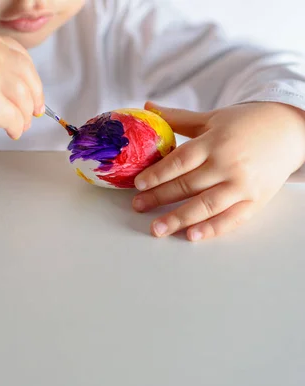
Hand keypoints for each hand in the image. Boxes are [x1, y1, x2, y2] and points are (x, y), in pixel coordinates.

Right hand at [0, 30, 43, 149]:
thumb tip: (21, 88)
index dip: (31, 78)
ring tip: (19, 125)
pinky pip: (14, 118)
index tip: (34, 92)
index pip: (21, 56)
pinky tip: (11, 131)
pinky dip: (16, 127)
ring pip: (24, 100)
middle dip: (34, 99)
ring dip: (24, 116)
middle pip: (27, 78)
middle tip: (34, 113)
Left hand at [132, 101, 304, 240]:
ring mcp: (242, 184)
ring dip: (179, 218)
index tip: (138, 184)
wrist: (291, 131)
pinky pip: (231, 218)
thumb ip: (178, 118)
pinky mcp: (256, 200)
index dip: (158, 173)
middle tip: (138, 207)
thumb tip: (148, 107)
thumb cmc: (246, 124)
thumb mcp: (211, 119)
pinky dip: (212, 228)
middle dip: (160, 197)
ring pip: (206, 205)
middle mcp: (227, 164)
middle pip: (188, 184)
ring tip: (157, 228)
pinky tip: (192, 235)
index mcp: (214, 142)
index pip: (180, 160)